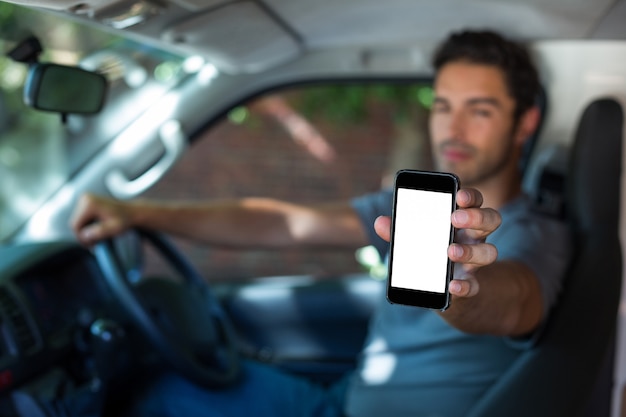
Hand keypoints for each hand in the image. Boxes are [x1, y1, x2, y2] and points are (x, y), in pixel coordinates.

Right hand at [70, 193, 134, 244]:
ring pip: (77, 222)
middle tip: (95, 245)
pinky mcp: (86, 201)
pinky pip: (80, 219)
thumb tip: (85, 235)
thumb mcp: (115, 229)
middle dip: (83, 236)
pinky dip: (87, 227)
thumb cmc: (125, 221)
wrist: (131, 212)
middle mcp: (85, 198)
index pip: (76, 226)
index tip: (93, 246)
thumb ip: (101, 232)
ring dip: (85, 232)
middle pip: (74, 224)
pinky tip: (96, 230)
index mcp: (90, 204)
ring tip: (98, 238)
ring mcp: (85, 198)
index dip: (82, 238)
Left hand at [374, 187, 500, 297]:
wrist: (440, 289)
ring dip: (471, 251)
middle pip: (491, 220)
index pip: (474, 201)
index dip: (470, 196)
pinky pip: (474, 286)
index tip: (458, 195)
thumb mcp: (414, 239)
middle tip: (454, 218)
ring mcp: (475, 262)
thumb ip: (399, 230)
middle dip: (476, 216)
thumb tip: (380, 222)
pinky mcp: (470, 285)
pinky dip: (464, 286)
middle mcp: (474, 238)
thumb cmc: (429, 253)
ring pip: (489, 252)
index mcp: (462, 221)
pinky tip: (452, 285)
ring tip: (450, 251)